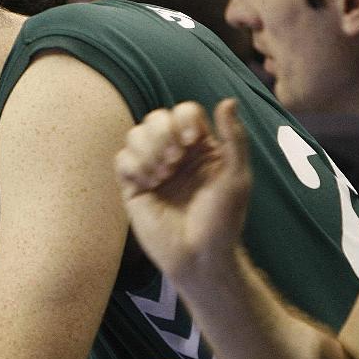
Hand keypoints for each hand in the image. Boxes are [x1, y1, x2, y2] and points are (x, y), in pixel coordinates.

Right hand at [113, 99, 250, 277]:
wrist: (199, 257)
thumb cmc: (223, 220)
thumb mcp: (236, 176)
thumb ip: (234, 138)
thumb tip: (228, 101)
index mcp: (201, 148)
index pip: (184, 112)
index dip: (184, 119)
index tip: (191, 141)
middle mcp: (175, 154)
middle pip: (156, 118)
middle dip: (163, 133)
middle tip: (175, 159)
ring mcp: (152, 169)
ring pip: (136, 134)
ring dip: (148, 149)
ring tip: (162, 175)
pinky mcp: (133, 187)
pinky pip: (122, 159)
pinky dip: (135, 165)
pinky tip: (149, 184)